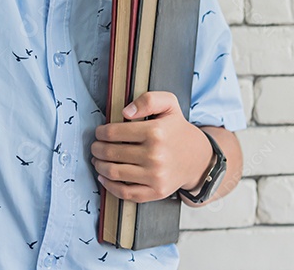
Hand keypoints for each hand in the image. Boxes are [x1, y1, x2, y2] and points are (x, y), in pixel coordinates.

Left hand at [90, 91, 212, 202]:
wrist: (198, 158)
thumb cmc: (178, 130)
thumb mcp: (169, 104)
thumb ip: (148, 100)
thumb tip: (125, 112)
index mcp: (155, 132)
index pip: (114, 132)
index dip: (101, 132)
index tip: (99, 133)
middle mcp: (155, 155)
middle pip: (111, 153)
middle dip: (97, 149)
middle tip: (95, 147)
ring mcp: (155, 176)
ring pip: (114, 172)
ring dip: (99, 166)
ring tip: (97, 160)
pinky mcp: (156, 192)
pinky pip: (125, 193)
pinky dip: (109, 186)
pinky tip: (104, 178)